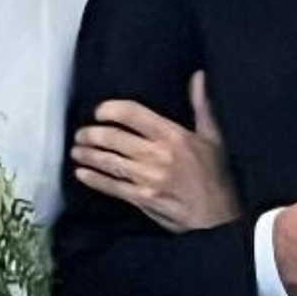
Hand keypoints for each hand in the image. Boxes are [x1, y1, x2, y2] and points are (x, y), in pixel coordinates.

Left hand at [72, 71, 240, 232]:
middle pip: (113, 138)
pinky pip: (111, 186)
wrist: (219, 217)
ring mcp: (148, 178)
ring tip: (77, 149)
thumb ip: (202, 106)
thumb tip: (198, 77)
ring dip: (88, 154)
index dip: (110, 109)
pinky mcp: (142, 199)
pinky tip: (82, 173)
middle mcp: (158, 155)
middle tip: (82, 133)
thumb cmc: (217, 177)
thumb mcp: (214, 137)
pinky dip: (93, 179)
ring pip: (109, 161)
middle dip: (92, 134)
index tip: (100, 111)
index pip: (133, 113)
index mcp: (173, 135)